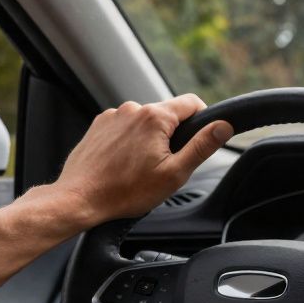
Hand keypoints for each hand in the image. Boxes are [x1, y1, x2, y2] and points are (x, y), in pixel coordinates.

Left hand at [42, 95, 232, 228]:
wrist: (80, 199)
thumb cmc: (126, 192)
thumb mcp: (174, 173)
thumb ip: (201, 146)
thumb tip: (223, 126)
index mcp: (155, 117)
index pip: (192, 103)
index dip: (202, 121)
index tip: (197, 141)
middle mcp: (133, 109)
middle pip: (167, 115)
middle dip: (171, 136)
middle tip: (163, 166)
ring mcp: (113, 116)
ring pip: (145, 122)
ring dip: (149, 139)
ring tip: (139, 168)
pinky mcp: (99, 125)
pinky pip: (125, 127)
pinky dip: (129, 142)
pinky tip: (123, 164)